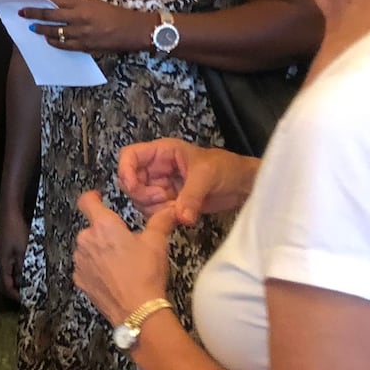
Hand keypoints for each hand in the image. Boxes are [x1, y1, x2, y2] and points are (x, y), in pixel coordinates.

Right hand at [0, 205, 27, 301]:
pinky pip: (6, 269)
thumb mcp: (24, 251)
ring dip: (13, 283)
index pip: (6, 287)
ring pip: (4, 276)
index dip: (15, 295)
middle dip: (12, 292)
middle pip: (1, 284)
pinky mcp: (2, 252)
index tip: (26, 300)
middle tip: (25, 295)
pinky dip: (14, 274)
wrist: (10, 215)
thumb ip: (24, 268)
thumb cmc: (17, 232)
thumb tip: (26, 283)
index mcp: (2, 264)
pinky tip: (23, 272)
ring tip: (26, 285)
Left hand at [23, 0, 141, 54]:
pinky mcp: (84, 46)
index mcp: (82, 2)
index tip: (30, 2)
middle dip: (34, 14)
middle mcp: (79, 17)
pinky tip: (48, 39)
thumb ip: (73, 3)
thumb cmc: (112, 13)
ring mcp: (80, 33)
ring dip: (41, 30)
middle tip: (22, 14)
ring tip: (33, 28)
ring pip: (54, 31)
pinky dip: (54, 42)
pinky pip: (64, 45)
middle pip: (50, 15)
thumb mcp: (92, 2)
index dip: (40, 2)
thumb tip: (54, 4)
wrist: (130, 30)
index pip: (55, 1)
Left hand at [72, 191, 173, 325]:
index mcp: (103, 226)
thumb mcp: (157, 242)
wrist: (138, 310)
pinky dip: (96, 269)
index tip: (98, 198)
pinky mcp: (80, 280)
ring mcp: (80, 262)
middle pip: (91, 228)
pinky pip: (86, 267)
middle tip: (124, 243)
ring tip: (120, 263)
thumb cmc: (145, 274)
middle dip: (105, 233)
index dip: (92, 197)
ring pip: (88, 248)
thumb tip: (170, 210)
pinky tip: (113, 276)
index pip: (86, 201)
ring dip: (99, 251)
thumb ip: (161, 221)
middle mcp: (86, 240)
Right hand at [116, 138, 256, 226]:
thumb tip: (180, 217)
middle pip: (131, 182)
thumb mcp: (207, 176)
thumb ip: (191, 196)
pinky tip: (179, 216)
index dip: (126, 170)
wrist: (244, 186)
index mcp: (162, 152)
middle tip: (164, 200)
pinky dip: (162, 217)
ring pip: (141, 200)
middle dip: (144, 195)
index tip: (134, 187)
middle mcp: (157, 169)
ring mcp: (162, 187)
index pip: (130, 156)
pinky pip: (154, 212)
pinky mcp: (170, 203)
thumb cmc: (227, 169)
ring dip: (154, 209)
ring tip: (176, 209)